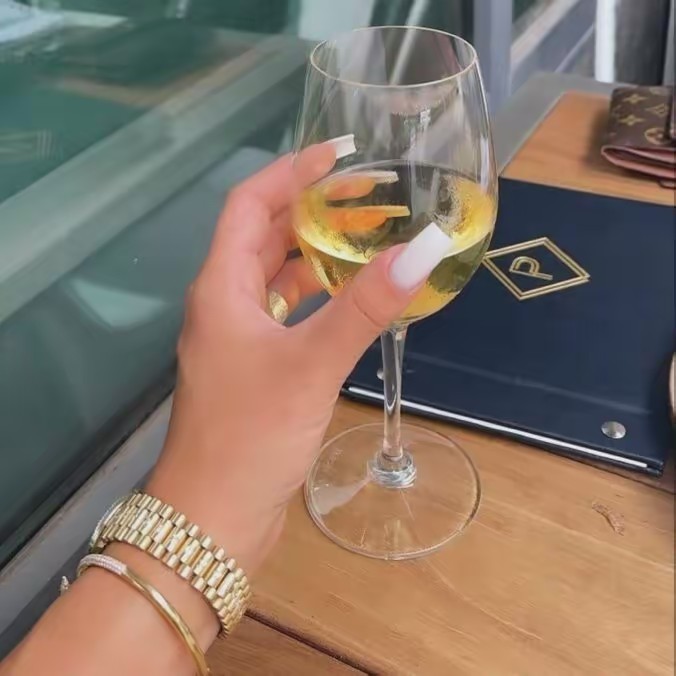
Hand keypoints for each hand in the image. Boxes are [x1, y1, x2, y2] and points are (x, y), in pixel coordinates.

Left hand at [147, 145, 443, 572]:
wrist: (214, 519)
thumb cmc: (251, 435)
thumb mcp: (310, 364)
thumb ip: (364, 307)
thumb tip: (422, 250)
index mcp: (221, 288)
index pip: (248, 206)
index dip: (289, 173)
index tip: (338, 157)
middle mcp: (224, 306)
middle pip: (264, 239)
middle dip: (310, 213)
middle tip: (368, 199)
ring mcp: (238, 340)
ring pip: (277, 280)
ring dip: (315, 258)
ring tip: (368, 241)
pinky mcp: (255, 371)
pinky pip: (287, 317)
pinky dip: (317, 301)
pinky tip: (352, 302)